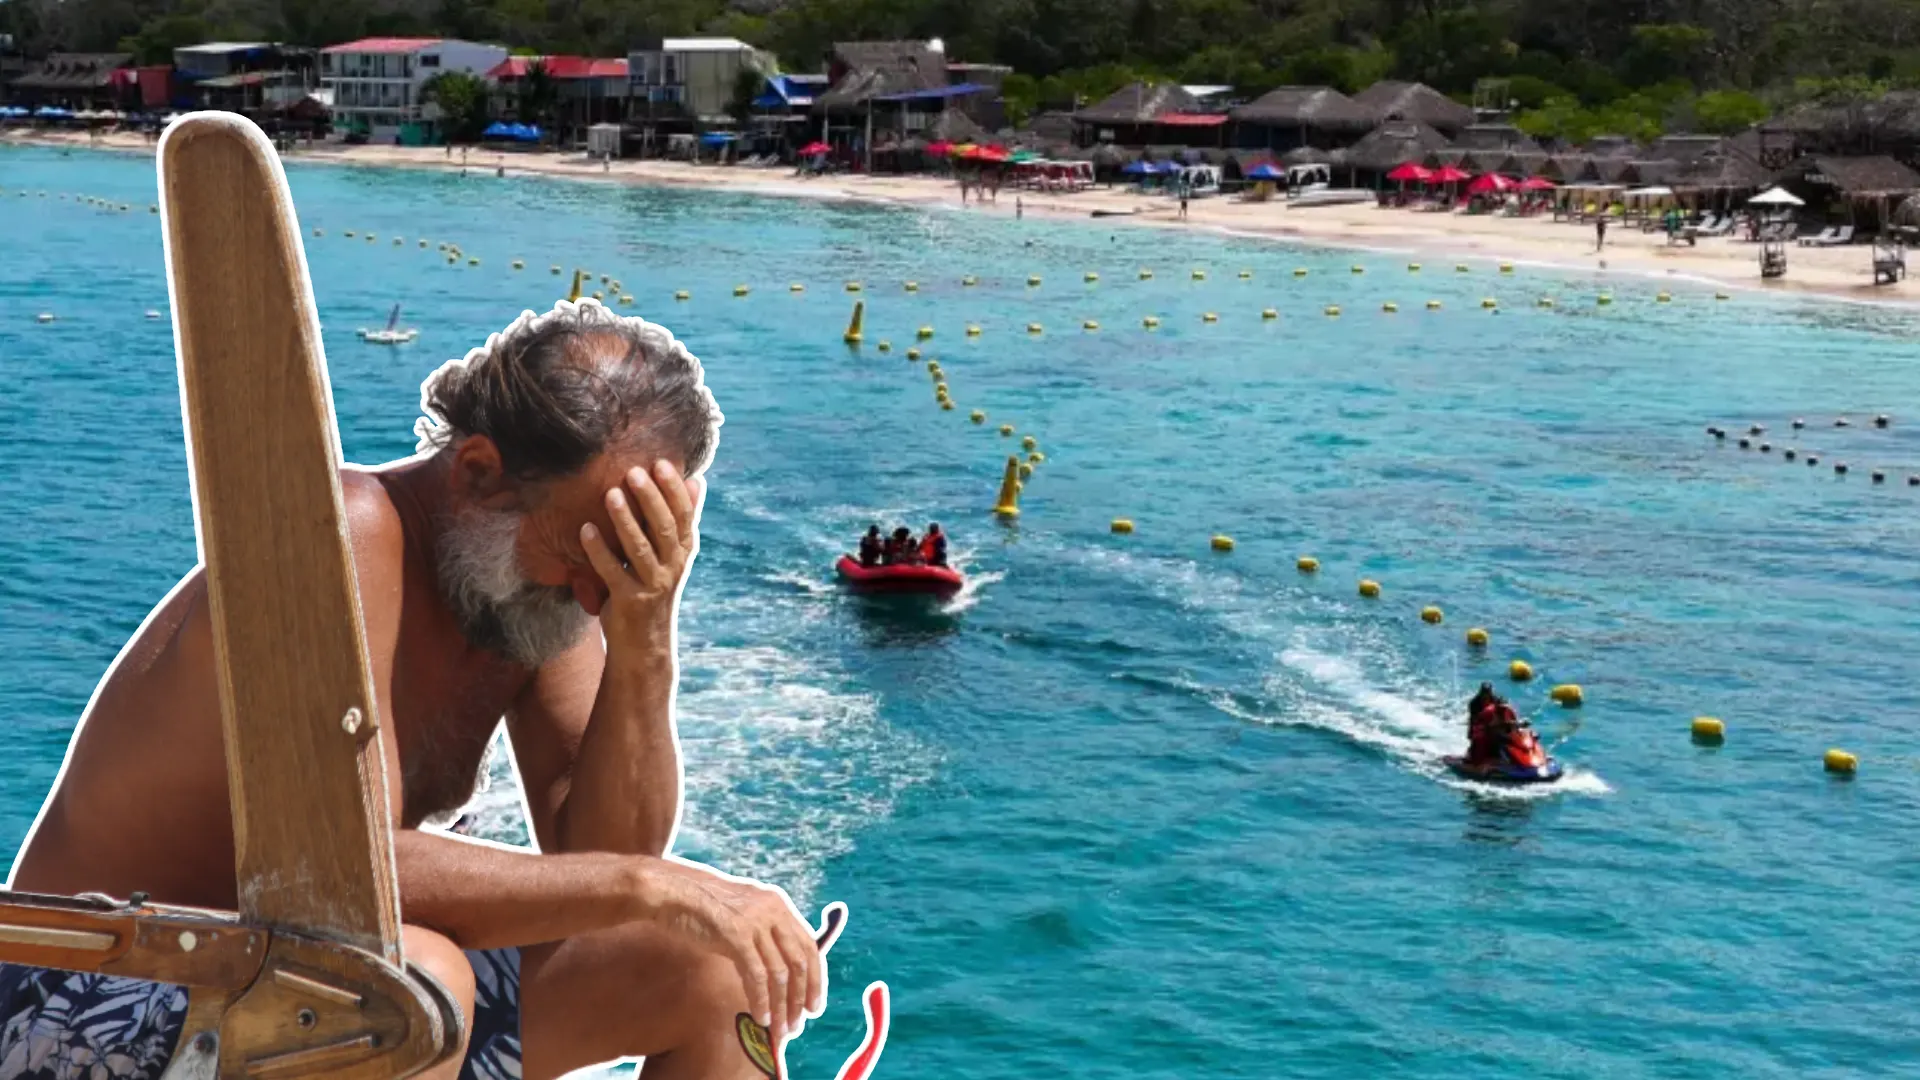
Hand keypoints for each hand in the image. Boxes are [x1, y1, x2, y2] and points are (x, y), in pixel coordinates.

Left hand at [580, 461, 702, 651]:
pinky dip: (598, 550)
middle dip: (651, 498)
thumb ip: (682, 520)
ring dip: (626, 520)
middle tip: (635, 471)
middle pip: (665, 528)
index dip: (674, 489)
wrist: (645, 643)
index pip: (684, 516)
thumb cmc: (654, 588)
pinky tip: (586, 529)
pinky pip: (612, 572)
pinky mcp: (629, 601)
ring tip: (612, 493)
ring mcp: (652, 585)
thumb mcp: (674, 554)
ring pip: (640, 549)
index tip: (661, 463)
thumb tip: (697, 481)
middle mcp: (673, 568)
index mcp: (683, 552)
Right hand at [654, 863, 824, 1045]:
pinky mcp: (736, 935)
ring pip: (780, 974)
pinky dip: (762, 1000)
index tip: (813, 1006)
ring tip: (778, 1030)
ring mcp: (755, 922)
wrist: (670, 892)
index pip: (809, 946)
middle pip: (799, 962)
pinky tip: (760, 1018)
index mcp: (778, 904)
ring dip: (781, 1007)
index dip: (815, 979)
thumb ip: (762, 933)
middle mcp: (772, 911)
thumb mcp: (741, 912)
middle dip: (800, 999)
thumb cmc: (700, 908)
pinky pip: (757, 976)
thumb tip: (777, 971)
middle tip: (794, 1025)